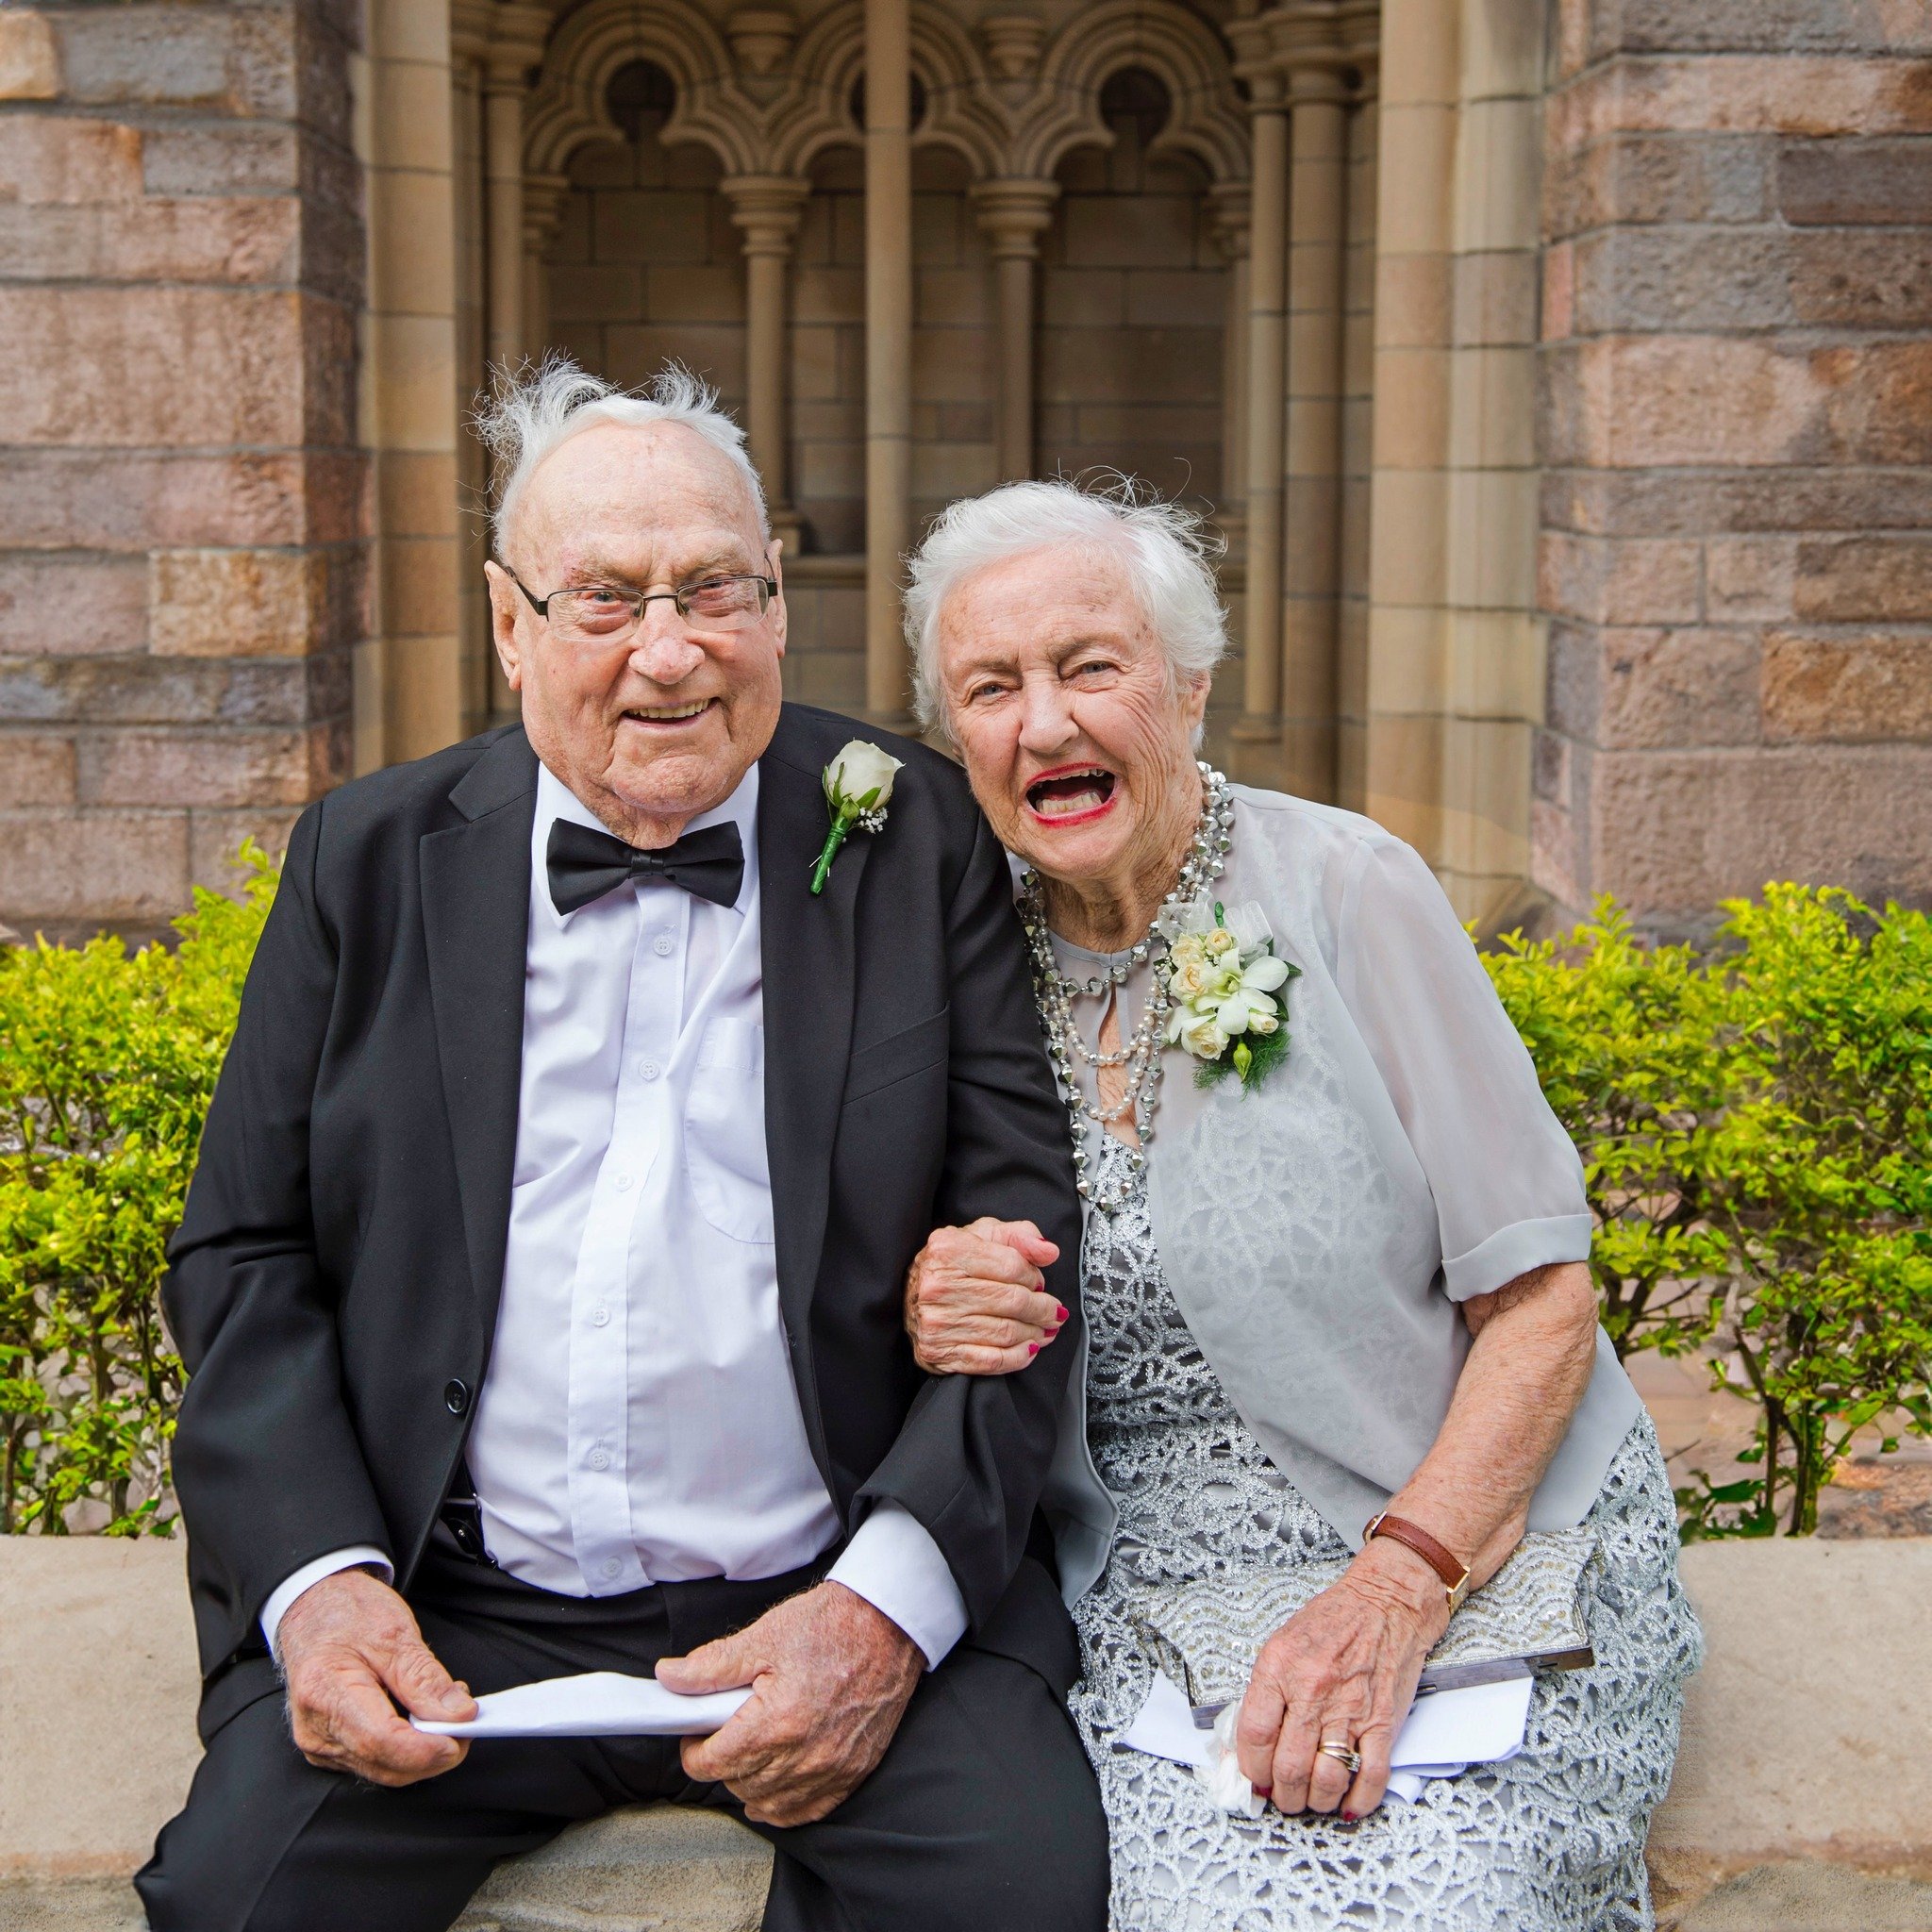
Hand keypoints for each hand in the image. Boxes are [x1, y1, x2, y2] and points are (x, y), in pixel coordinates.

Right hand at [276, 1566, 478, 1786]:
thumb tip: (458, 1714)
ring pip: (382, 1769)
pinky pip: (374, 1761)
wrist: (313, 1608)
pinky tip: (421, 1720)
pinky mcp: (330, 1746)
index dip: (426, 1749)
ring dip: (422, 1752)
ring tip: (446, 1712)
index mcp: (326, 1693)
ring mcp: (320, 1742)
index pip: (381, 1741)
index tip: (462, 1736)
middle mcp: (316, 1729)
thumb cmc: (347, 1613)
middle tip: (466, 1721)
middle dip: (431, 1754)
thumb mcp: (395, 1633)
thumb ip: (426, 1679)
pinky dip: (405, 1748)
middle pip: (384, 1764)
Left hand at [656, 1581, 923, 1825]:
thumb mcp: (764, 1637)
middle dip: (721, 1762)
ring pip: (768, 1804)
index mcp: (775, 1724)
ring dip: (749, 1785)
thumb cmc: (831, 1625)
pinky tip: (773, 1791)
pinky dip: (784, 1806)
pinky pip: (808, 1811)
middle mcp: (803, 1757)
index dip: (693, 1749)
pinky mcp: (853, 1771)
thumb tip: (669, 1678)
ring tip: (747, 1754)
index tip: (694, 1733)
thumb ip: (711, 1666)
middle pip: (737, 1784)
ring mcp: (832, 1769)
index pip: (712, 1764)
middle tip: (723, 1732)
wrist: (889, 1625)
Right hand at [903, 1218, 1064, 1374]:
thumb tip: (1049, 1252)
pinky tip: (1029, 1349)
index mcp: (949, 1250)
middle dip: (1042, 1309)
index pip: (1012, 1266)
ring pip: (1005, 1332)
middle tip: (1054, 1311)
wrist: (909, 1294)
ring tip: (1046, 1329)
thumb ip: (1019, 1236)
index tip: (1041, 1284)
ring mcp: (936, 1321)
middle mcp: (938, 1286)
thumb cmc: (952, 1263)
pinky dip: (1017, 1358)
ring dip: (1035, 1333)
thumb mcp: (982, 1235)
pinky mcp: (937, 1351)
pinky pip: (990, 1360)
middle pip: (1012, 1301)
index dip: (1035, 1277)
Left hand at [1233, 1539, 1448, 1818]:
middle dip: (1281, 1793)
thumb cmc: (1332, 1622)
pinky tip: (1347, 1804)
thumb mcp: (1282, 1643)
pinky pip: (1371, 1775)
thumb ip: (1265, 1691)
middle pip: (1288, 1766)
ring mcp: (1350, 1708)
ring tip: (1311, 1800)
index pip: (1254, 1732)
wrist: (1386, 1602)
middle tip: (1282, 1796)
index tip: (1254, 1777)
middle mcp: (1313, 1689)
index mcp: (1280, 1666)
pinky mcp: (1384, 1721)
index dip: (1250, 1766)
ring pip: (1326, 1778)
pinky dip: (1358, 1800)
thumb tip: (1247, 1742)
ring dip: (1315, 1801)